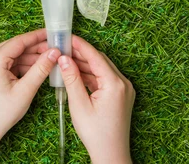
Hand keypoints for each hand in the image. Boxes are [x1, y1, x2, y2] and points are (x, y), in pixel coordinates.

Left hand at [0, 28, 60, 163]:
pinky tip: (34, 68)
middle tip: (54, 49)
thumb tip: (54, 52)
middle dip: (35, 48)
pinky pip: (5, 61)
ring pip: (11, 54)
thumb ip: (41, 68)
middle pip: (15, 46)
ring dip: (28, 57)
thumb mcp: (25, 90)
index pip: (19, 41)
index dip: (37, 37)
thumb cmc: (1, 114)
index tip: (52, 34)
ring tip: (48, 60)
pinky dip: (19, 64)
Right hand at [58, 35, 134, 163]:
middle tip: (63, 47)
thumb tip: (64, 58)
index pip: (95, 56)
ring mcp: (124, 89)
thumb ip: (72, 79)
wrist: (111, 155)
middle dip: (81, 53)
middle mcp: (123, 83)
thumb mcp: (79, 104)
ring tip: (67, 59)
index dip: (80, 45)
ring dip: (85, 64)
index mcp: (115, 84)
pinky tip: (77, 73)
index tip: (67, 37)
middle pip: (100, 60)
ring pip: (102, 69)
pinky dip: (91, 75)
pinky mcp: (121, 96)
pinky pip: (104, 79)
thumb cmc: (96, 134)